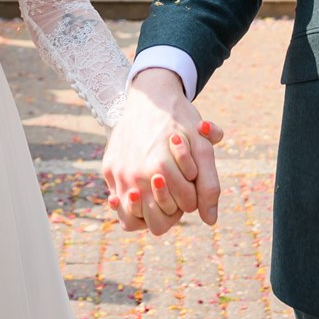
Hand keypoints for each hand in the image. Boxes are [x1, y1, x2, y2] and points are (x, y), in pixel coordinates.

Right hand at [102, 68, 223, 235]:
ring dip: (149, 210)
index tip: (190, 175)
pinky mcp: (108, 170)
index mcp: (161, 168)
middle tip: (175, 184)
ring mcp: (119, 174)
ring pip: (134, 219)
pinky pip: (118, 203)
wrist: (150, 98)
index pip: (187, 206)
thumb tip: (210, 221)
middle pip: (160, 221)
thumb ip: (209, 186)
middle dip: (173, 206)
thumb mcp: (202, 148)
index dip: (193, 194)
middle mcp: (136, 174)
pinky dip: (130, 204)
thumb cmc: (181, 122)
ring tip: (158, 189)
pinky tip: (140, 189)